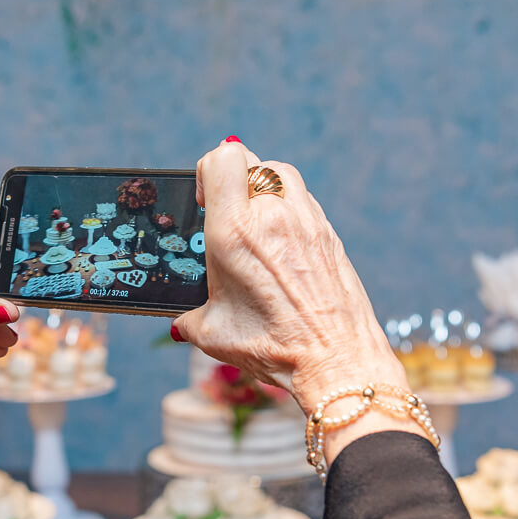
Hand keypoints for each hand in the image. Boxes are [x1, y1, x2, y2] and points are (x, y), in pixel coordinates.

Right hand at [173, 139, 420, 459]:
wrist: (336, 359)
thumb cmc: (272, 347)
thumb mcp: (212, 333)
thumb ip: (188, 318)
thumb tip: (181, 321)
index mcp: (234, 232)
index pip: (221, 159)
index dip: (207, 169)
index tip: (202, 198)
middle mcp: (272, 216)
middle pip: (251, 161)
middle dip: (233, 179)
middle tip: (227, 211)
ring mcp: (307, 220)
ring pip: (281, 174)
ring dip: (264, 187)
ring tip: (255, 220)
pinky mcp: (329, 234)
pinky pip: (305, 201)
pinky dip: (289, 209)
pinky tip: (281, 242)